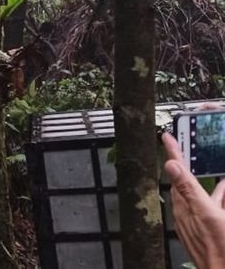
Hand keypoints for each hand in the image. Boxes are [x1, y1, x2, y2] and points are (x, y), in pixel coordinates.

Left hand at [162, 132, 224, 267]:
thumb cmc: (221, 248)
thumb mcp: (207, 214)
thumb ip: (189, 189)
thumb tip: (171, 166)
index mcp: (185, 206)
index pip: (176, 172)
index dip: (173, 153)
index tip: (167, 137)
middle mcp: (187, 212)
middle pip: (185, 182)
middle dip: (188, 165)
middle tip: (187, 150)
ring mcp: (197, 222)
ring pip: (201, 195)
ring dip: (208, 183)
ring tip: (218, 173)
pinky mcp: (207, 229)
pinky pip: (210, 208)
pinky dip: (216, 198)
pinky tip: (223, 195)